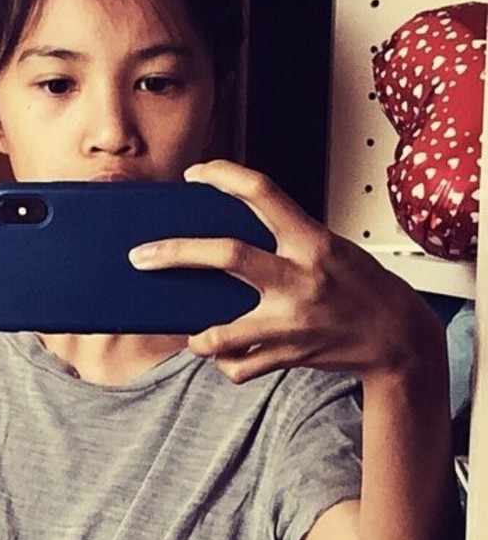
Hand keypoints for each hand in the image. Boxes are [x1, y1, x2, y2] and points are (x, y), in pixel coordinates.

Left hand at [129, 159, 445, 384]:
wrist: (398, 338)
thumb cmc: (360, 288)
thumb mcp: (328, 249)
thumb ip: (283, 242)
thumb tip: (220, 242)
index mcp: (312, 242)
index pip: (263, 193)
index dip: (224, 176)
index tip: (195, 173)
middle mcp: (300, 278)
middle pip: (226, 256)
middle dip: (175, 254)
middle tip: (141, 256)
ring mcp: (292, 321)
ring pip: (220, 333)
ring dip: (197, 337)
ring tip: (192, 334)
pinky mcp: (288, 355)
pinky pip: (238, 366)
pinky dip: (226, 363)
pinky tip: (229, 357)